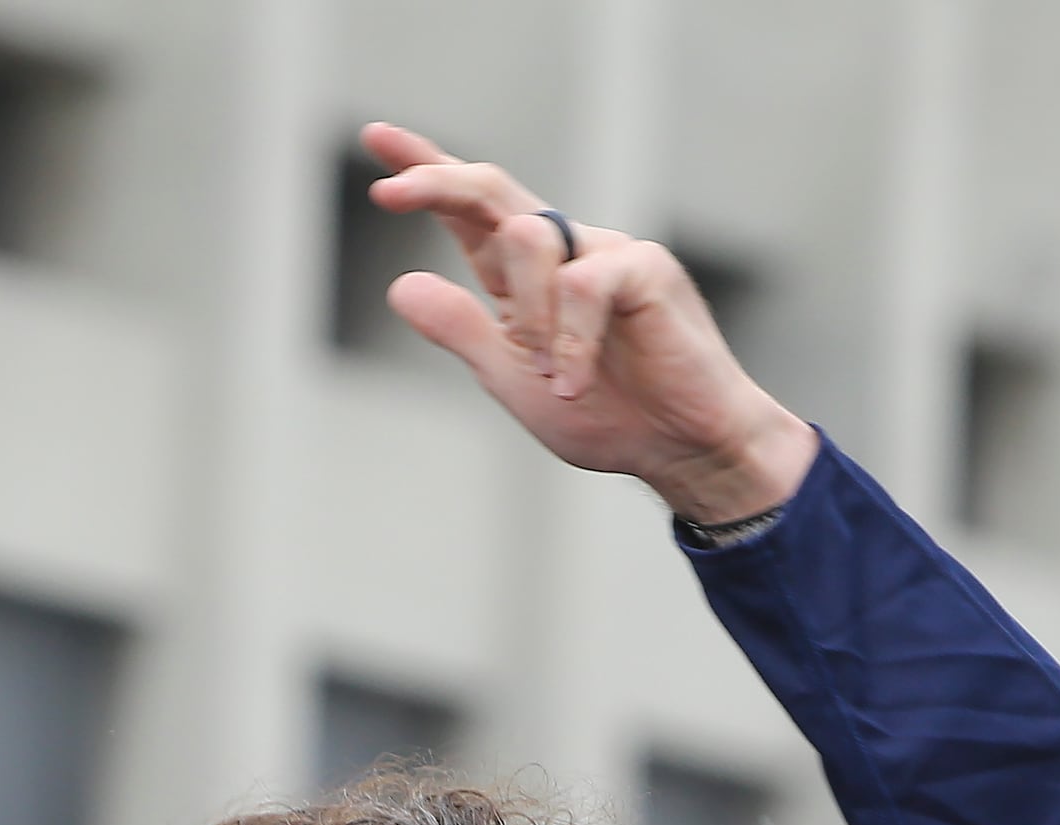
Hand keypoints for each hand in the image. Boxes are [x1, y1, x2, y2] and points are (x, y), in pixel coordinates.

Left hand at [359, 121, 818, 524]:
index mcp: (527, 277)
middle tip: (389, 193)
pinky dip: (569, 340)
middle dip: (436, 182)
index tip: (375, 139)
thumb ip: (462, 332)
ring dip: (524, 315)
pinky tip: (571, 384)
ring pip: (528, 239)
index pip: (472, 211)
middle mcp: (565, 252)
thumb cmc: (611, 418)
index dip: (427, 170)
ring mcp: (607, 252)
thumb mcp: (513, 381)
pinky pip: (583, 283)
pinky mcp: (647, 268)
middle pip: (493, 190)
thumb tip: (400, 286)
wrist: (684, 450)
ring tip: (546, 377)